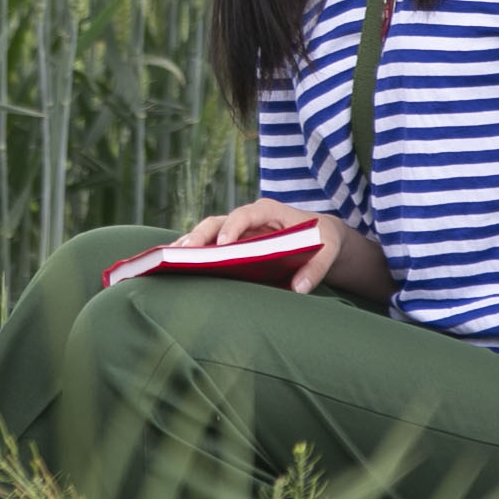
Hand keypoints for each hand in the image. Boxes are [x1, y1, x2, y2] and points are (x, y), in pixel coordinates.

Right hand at [171, 199, 343, 294]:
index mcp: (269, 210)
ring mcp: (238, 231)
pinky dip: (193, 255)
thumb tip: (299, 288)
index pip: (245, 214)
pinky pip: (209, 248)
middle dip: (200, 236)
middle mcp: (249, 218)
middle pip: (217, 222)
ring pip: (207, 234)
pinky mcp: (233, 246)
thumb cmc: (323, 239)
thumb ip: (317, 267)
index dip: (232, 228)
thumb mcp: (329, 249)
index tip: (223, 246)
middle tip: (185, 253)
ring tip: (168, 260)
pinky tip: (176, 268)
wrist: (321, 237)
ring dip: (189, 245)